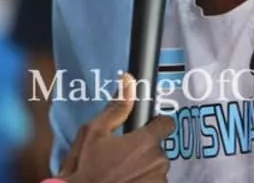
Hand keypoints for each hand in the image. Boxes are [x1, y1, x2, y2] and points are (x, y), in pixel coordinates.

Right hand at [58, 73, 174, 182]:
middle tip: (123, 157)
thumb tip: (128, 80)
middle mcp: (158, 160)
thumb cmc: (86, 170)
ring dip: (145, 168)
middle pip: (158, 148)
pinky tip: (127, 182)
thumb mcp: (93, 135)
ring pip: (157, 168)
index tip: (146, 129)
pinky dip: (144, 181)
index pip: (167, 124)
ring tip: (123, 173)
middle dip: (145, 150)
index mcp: (146, 141)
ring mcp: (159, 180)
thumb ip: (116, 108)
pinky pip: (155, 182)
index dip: (156, 125)